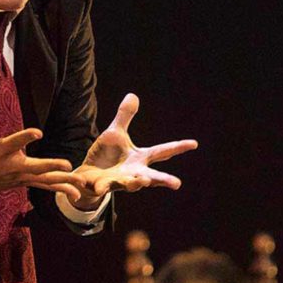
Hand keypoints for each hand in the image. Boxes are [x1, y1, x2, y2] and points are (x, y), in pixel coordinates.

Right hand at [0, 90, 86, 207]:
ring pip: (43, 180)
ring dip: (63, 182)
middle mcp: (12, 165)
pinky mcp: (24, 182)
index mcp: (0, 151)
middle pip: (34, 166)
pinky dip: (60, 188)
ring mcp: (19, 176)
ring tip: (81, 183)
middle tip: (67, 165)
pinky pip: (44, 185)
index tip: (38, 132)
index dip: (25, 137)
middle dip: (50, 166)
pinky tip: (77, 194)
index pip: (14, 142)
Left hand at [70, 93, 197, 209]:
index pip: (161, 152)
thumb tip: (133, 95)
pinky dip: (102, 187)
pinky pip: (102, 187)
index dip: (178, 147)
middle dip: (164, 180)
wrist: (88, 174)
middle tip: (177, 184)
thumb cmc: (106, 155)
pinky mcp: (102, 185)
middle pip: (152, 176)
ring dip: (137, 183)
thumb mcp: (115, 133)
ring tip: (143, 181)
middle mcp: (133, 172)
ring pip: (130, 184)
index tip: (194, 143)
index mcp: (140, 158)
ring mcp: (118, 180)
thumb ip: (124, 117)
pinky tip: (100, 187)